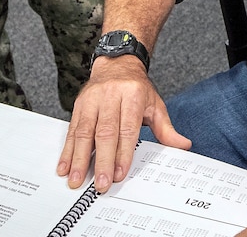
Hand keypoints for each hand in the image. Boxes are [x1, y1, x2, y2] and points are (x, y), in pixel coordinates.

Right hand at [57, 58, 189, 191]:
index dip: (123, 152)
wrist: (117, 63)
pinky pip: (72, 129)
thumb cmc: (137, 88)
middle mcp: (110, 96)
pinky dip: (67, 150)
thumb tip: (182, 146)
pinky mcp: (78, 105)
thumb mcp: (155, 104)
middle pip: (105, 132)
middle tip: (101, 183)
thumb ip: (166, 129)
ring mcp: (92, 100)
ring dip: (79, 158)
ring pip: (84, 132)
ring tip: (76, 179)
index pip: (127, 128)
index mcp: (132, 95)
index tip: (119, 173)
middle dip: (102, 160)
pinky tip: (64, 166)